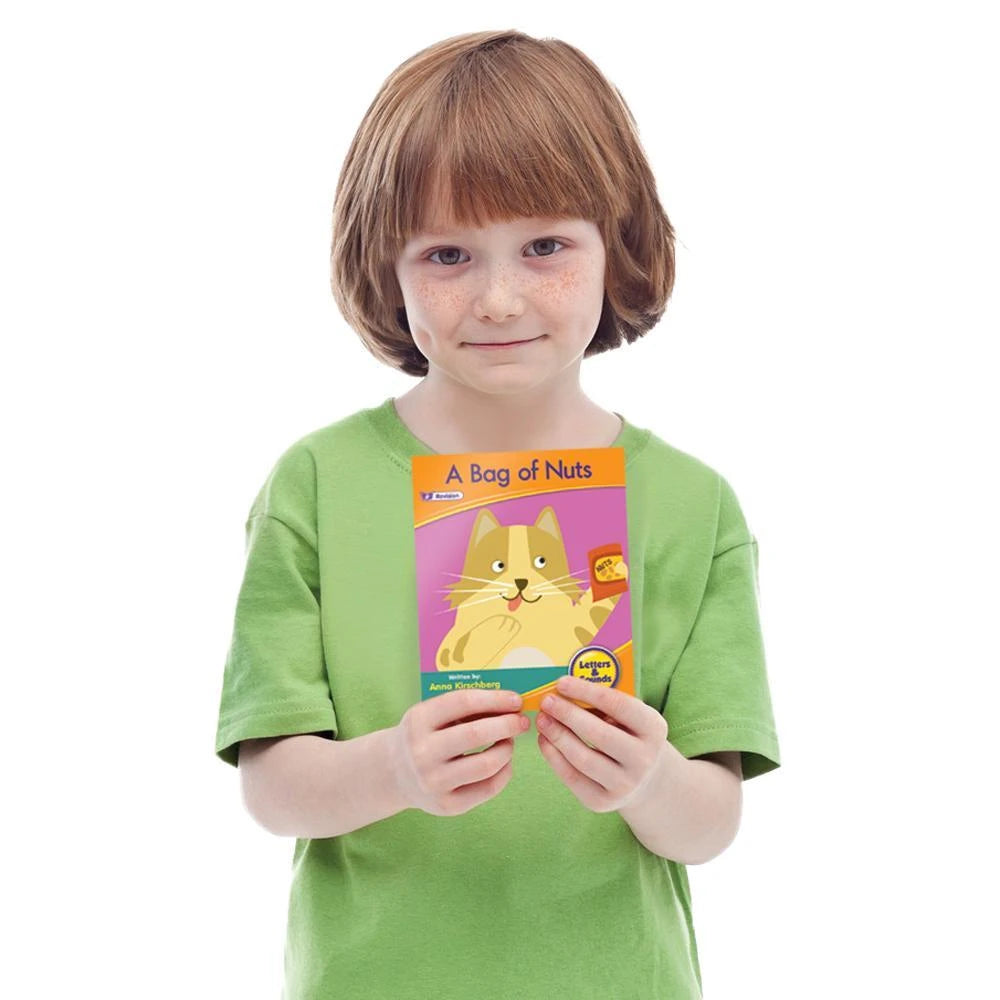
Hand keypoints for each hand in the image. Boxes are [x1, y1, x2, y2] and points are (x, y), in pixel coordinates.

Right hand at [391, 689, 529, 816]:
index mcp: (419, 721)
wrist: (396, 773)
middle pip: (475, 734)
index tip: (516, 700)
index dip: (495, 699)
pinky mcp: (447, 805)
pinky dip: (504, 771)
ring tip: (509, 742)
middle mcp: (422, 752)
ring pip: (486, 765)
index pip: (463, 702)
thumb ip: (466, 708)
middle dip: (507, 725)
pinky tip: (504, 762)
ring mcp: (434, 781)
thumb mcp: (432, 714)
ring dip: (507, 749)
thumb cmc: (425, 735)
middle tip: (521, 721)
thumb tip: (510, 704)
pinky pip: (488, 788)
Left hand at [536, 674, 668, 813]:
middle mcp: (644, 759)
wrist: (645, 779)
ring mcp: (625, 784)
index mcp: (653, 729)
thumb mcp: (629, 716)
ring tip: (542, 719)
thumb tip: (563, 691)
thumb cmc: (629, 735)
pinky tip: (544, 740)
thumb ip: (603, 703)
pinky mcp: (603, 802)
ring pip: (583, 759)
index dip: (587, 692)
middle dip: (568, 715)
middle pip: (599, 734)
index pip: (618, 705)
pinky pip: (572, 777)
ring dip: (557, 736)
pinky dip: (553, 757)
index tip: (561, 682)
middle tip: (547, 701)